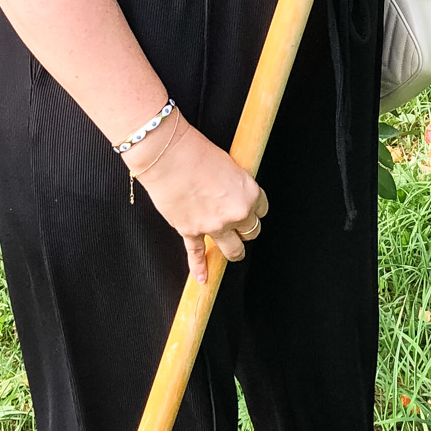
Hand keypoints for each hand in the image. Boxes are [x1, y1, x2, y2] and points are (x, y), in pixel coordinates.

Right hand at [124, 117, 267, 284]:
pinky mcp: (191, 231)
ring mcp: (214, 226)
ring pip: (232, 249)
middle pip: (251, 231)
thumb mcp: (228, 164)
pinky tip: (203, 278)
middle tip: (240, 226)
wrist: (168, 155)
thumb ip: (234, 184)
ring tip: (232, 252)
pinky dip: (199, 267)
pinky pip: (197, 254)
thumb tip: (231, 193)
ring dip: (234, 251)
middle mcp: (236, 213)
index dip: (254, 208)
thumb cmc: (196, 151)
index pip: (262, 210)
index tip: (249, 208)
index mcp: (249, 194)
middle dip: (246, 229)